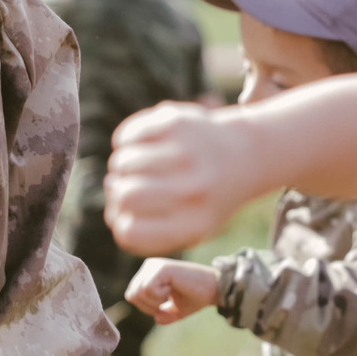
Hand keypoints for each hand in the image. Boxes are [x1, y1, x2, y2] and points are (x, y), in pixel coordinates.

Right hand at [104, 102, 254, 255]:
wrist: (244, 156)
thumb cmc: (205, 198)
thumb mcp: (187, 227)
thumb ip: (147, 230)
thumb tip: (112, 206)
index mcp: (193, 224)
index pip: (130, 231)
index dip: (120, 222)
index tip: (127, 213)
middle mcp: (192, 191)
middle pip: (124, 195)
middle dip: (117, 191)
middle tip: (127, 185)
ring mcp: (185, 154)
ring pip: (122, 162)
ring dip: (121, 165)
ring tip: (135, 166)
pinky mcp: (177, 123)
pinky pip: (127, 135)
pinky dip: (126, 141)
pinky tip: (140, 146)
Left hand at [127, 258, 217, 323]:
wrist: (213, 288)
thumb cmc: (195, 297)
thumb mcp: (175, 311)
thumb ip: (161, 314)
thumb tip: (155, 316)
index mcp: (149, 273)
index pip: (132, 295)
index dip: (145, 307)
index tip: (164, 306)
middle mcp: (149, 265)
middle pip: (132, 294)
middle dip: (148, 306)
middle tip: (167, 303)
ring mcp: (154, 265)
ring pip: (138, 292)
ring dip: (155, 302)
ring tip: (170, 295)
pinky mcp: (161, 268)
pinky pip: (147, 289)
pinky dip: (159, 296)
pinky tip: (172, 289)